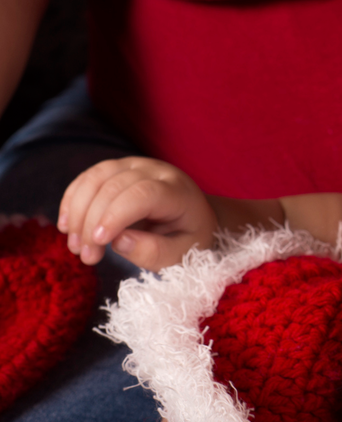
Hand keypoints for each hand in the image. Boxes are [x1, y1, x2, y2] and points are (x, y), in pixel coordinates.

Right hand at [58, 157, 218, 270]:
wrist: (193, 216)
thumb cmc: (188, 237)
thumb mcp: (181, 254)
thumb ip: (154, 251)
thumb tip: (119, 241)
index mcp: (178, 191)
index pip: (143, 194)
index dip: (116, 215)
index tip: (98, 242)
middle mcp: (157, 171)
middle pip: (114, 187)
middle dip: (92, 223)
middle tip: (87, 256)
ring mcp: (136, 165)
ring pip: (96, 178)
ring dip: (78, 212)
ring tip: (75, 246)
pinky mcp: (118, 167)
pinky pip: (88, 177)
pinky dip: (73, 200)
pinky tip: (68, 226)